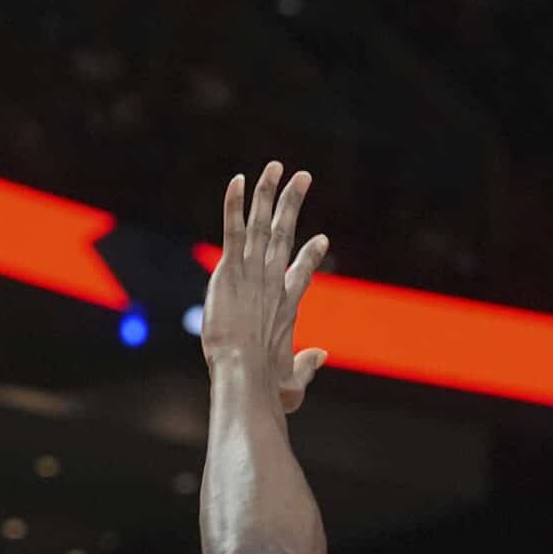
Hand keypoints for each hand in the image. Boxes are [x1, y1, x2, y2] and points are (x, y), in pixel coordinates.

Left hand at [203, 163, 328, 413]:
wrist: (246, 375)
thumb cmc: (267, 387)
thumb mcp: (291, 382)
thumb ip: (307, 367)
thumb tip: (321, 355)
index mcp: (287, 307)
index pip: (301, 273)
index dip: (310, 256)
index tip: (320, 239)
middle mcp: (273, 282)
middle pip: (286, 234)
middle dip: (294, 203)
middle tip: (302, 178)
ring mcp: (253, 272)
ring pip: (263, 223)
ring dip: (269, 193)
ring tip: (274, 167)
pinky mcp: (231, 269)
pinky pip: (233, 229)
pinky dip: (235, 204)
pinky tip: (238, 181)